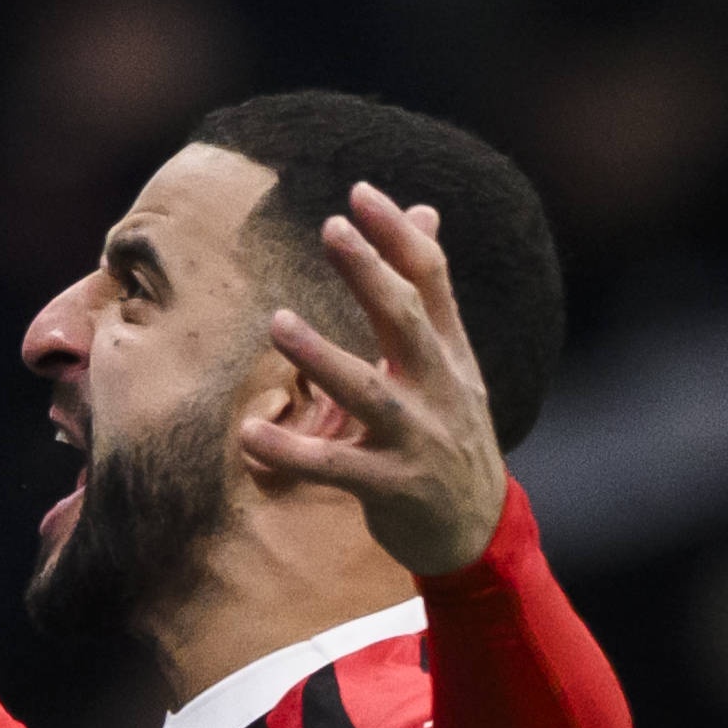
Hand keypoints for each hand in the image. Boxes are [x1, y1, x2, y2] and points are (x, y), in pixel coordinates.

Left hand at [236, 183, 508, 575]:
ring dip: (323, 356)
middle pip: (408, 320)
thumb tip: (425, 213)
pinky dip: (290, 453)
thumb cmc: (448, 437)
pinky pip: (335, 468)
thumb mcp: (451, 364)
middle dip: (372, 274)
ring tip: (277, 323)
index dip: (399, 236)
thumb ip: (430, 296)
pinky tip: (249, 433)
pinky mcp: (393, 488)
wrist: (477, 533)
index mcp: (451, 355)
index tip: (358, 193)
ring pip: (370, 392)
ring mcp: (418, 440)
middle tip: (331, 228)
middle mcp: (441, 390)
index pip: (432, 281)